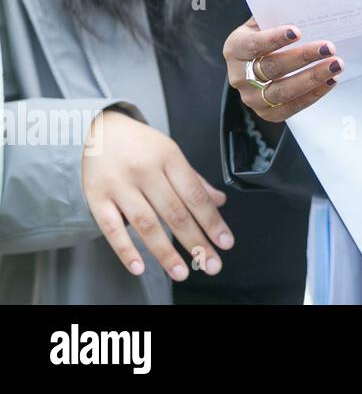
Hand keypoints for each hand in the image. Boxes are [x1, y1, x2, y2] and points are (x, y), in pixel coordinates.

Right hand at [81, 109, 232, 280]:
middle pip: (174, 212)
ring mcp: (120, 185)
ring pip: (145, 223)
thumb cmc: (140, 145)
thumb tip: (220, 202)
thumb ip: (194, 180)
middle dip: (195, 242)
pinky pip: (111, 228)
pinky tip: (140, 267)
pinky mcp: (96, 198)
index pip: (195, 195)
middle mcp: (146, 171)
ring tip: (181, 272)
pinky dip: (125, 250)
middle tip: (211, 265)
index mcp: (169, 158)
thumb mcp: (171, 153)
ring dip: (165, 252)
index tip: (225, 243)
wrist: (98, 128)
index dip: (212, 221)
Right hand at [224, 17, 342, 122]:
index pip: (253, 45)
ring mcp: (252, 97)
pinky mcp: (267, 113)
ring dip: (313, 78)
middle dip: (303, 57)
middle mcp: (239, 76)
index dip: (274, 39)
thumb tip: (304, 4)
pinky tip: (331, 80)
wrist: (259, 62)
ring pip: (283, 91)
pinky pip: (292, 107)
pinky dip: (314, 94)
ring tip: (336, 64)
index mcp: (235, 49)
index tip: (298, 31)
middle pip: (272, 68)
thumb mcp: (265, 22)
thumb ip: (278, 15)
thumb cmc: (267, 36)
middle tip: (329, 47)